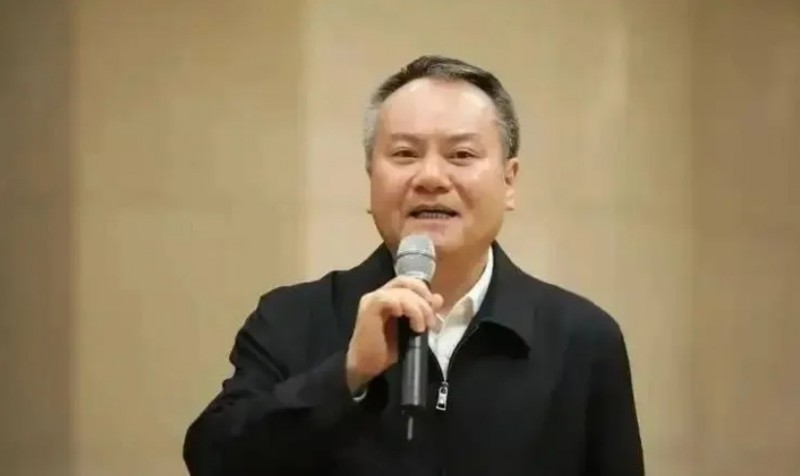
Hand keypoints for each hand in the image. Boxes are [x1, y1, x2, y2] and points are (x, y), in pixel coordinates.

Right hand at [345, 276, 442, 392]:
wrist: (366, 366)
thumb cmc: (386, 350)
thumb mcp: (412, 330)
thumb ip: (423, 312)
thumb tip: (438, 298)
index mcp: (390, 297)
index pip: (410, 283)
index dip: (425, 292)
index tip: (435, 311)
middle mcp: (380, 294)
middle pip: (406, 282)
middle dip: (423, 299)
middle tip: (431, 321)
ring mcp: (373, 299)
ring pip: (400, 291)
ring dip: (417, 308)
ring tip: (420, 328)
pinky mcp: (368, 308)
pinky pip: (386, 298)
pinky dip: (403, 307)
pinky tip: (409, 322)